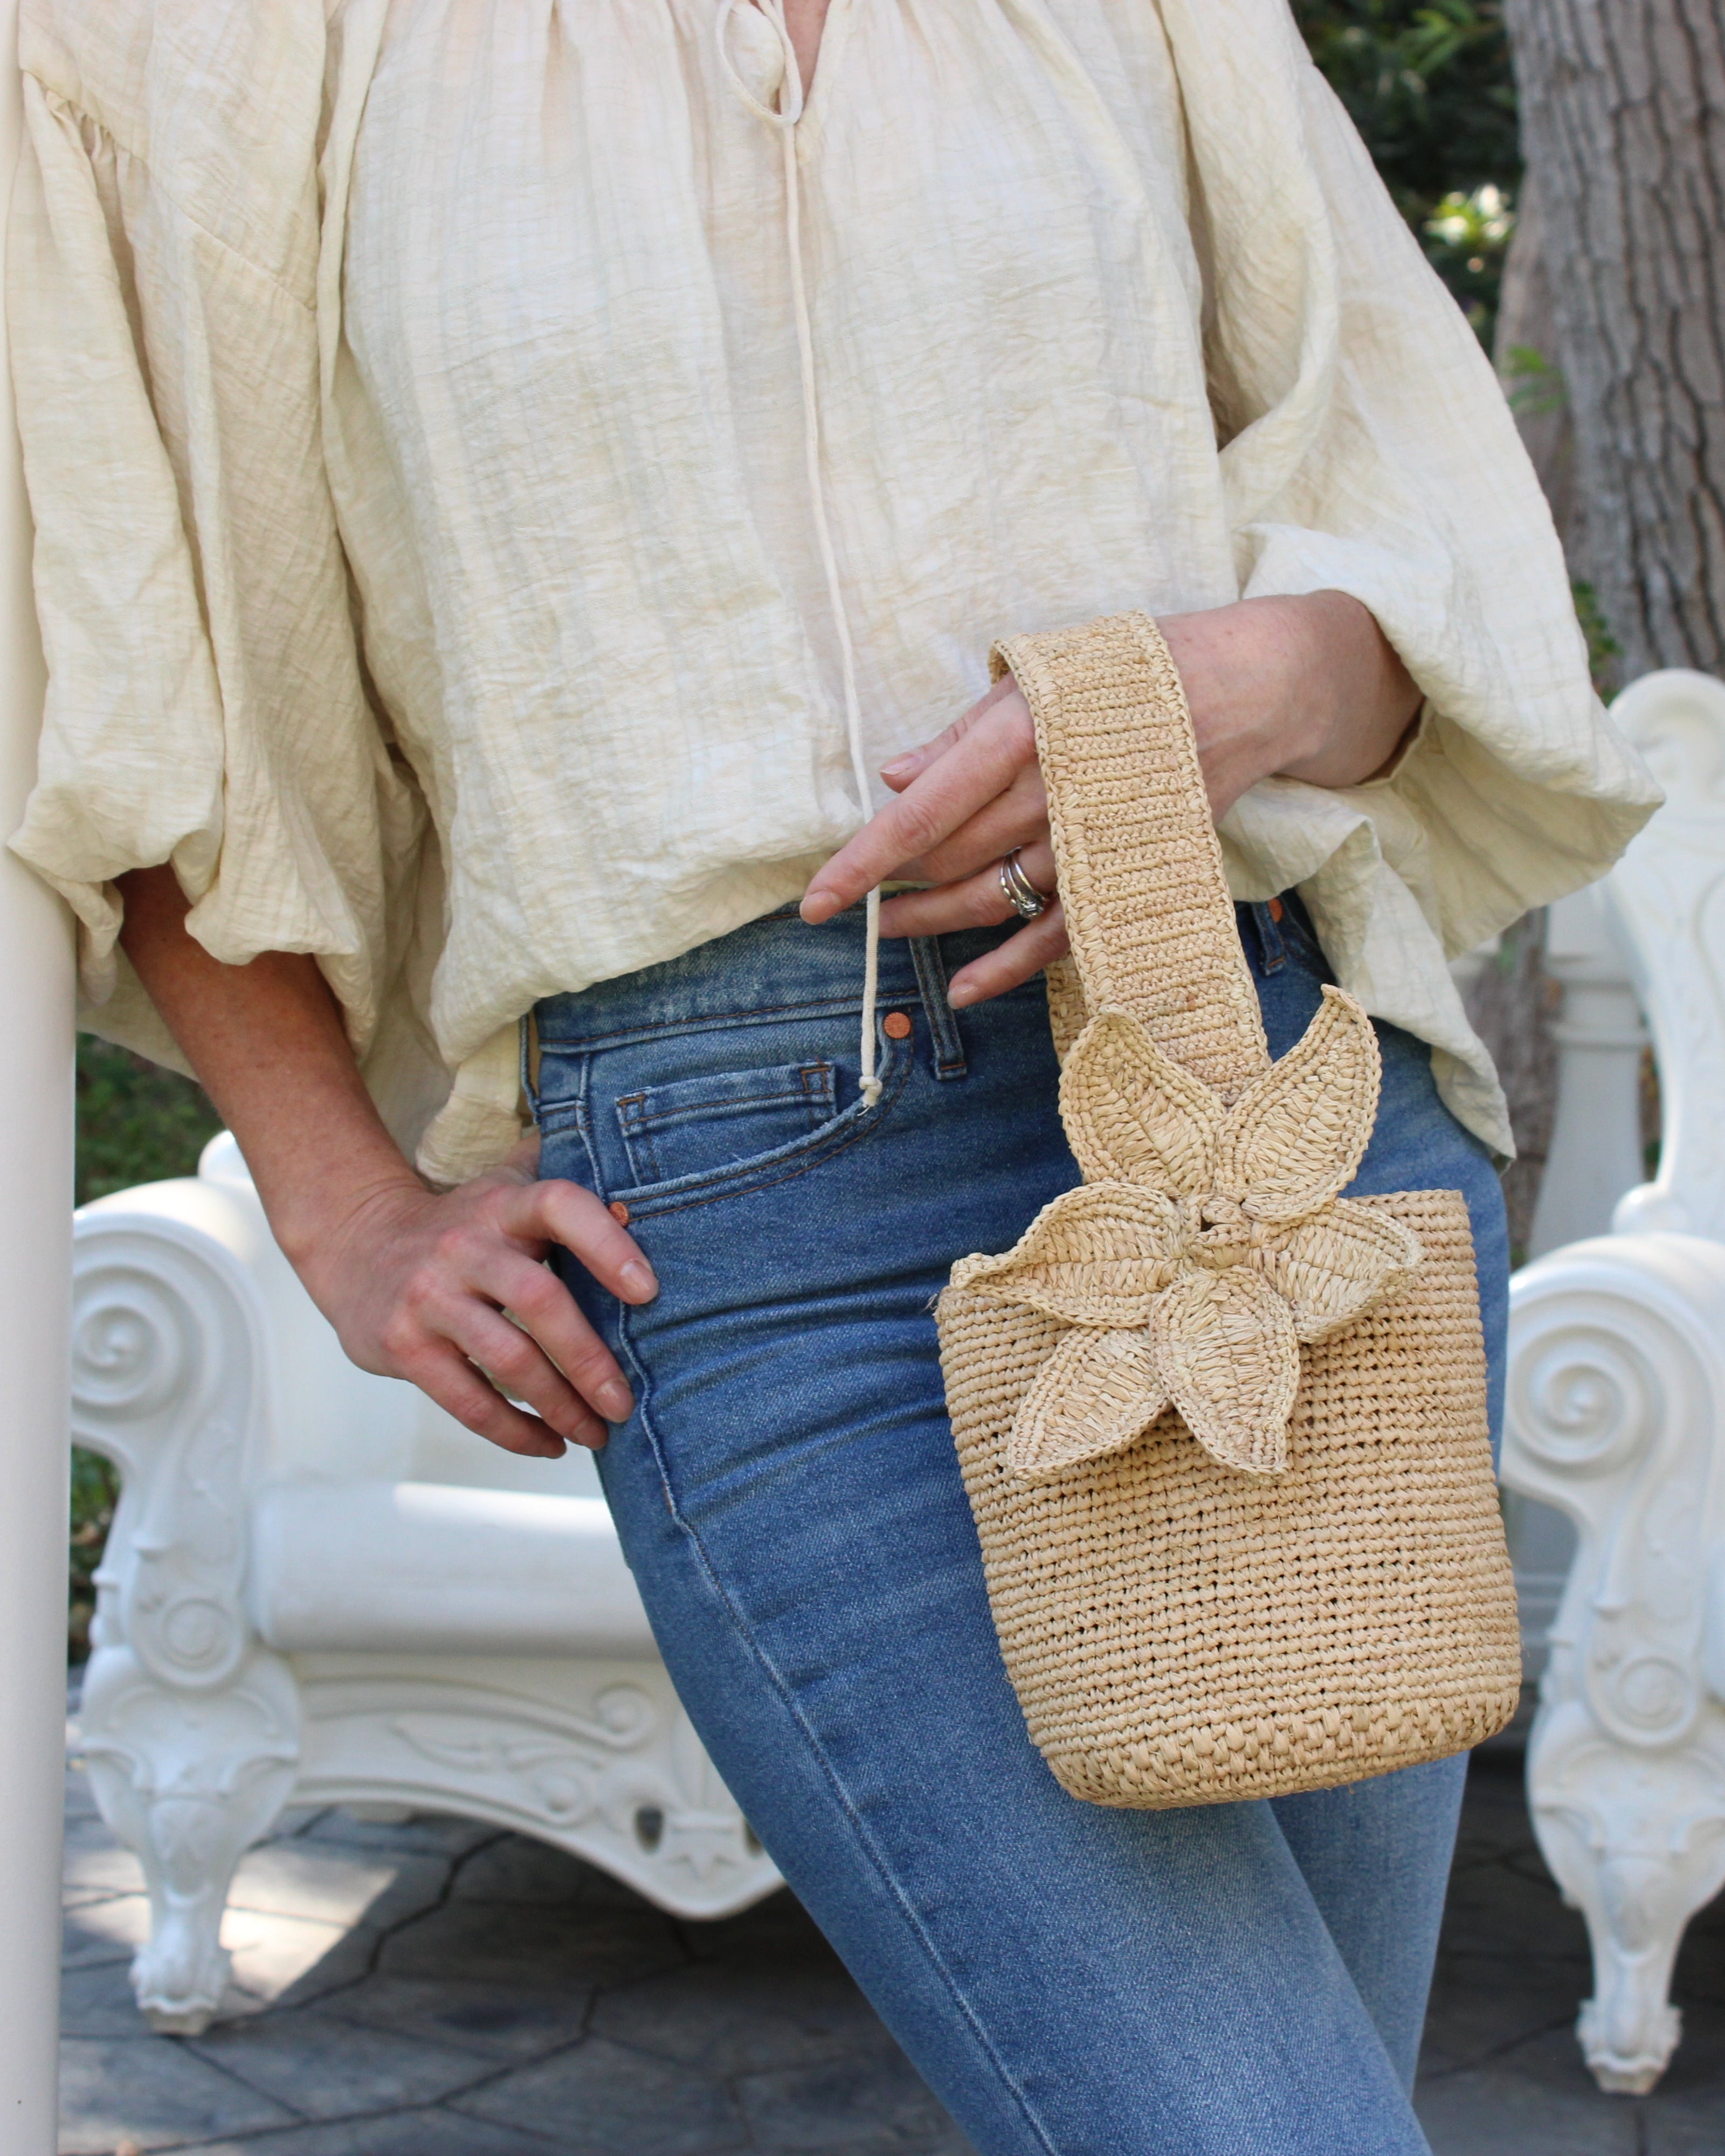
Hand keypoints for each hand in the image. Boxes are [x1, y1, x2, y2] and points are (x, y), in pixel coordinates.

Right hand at [293, 1134, 658, 1460]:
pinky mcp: (405, 1346)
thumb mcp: (506, 1191)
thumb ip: (567, 1191)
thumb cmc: (463, 1225)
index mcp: (501, 1204)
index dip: (606, 1244)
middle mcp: (462, 1246)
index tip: (648, 1291)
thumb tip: (642, 1207)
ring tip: (597, 1434)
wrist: (357, 1244)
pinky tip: (549, 1444)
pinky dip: (515, 1431)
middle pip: (539, 1300)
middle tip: (625, 1403)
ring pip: (508, 1359)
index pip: (558, 1205)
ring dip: (560, 1406)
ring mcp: (429, 1298)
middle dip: (590, 1360)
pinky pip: (468, 1400)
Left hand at [800, 592, 1418, 1005]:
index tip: (818, 898)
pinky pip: (1061, 934)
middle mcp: (1060, 788)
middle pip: (957, 857)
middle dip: (895, 886)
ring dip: (937, 922)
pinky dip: (1009, 967)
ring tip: (891, 931)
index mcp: (1030, 727)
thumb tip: (895, 775)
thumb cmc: (1136, 671)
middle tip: (849, 905)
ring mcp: (1099, 837)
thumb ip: (968, 732)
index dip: (867, 856)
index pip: (930, 805)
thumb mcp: (1045, 674)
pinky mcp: (1131, 869)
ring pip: (999, 898)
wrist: (1256, 685)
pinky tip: (964, 989)